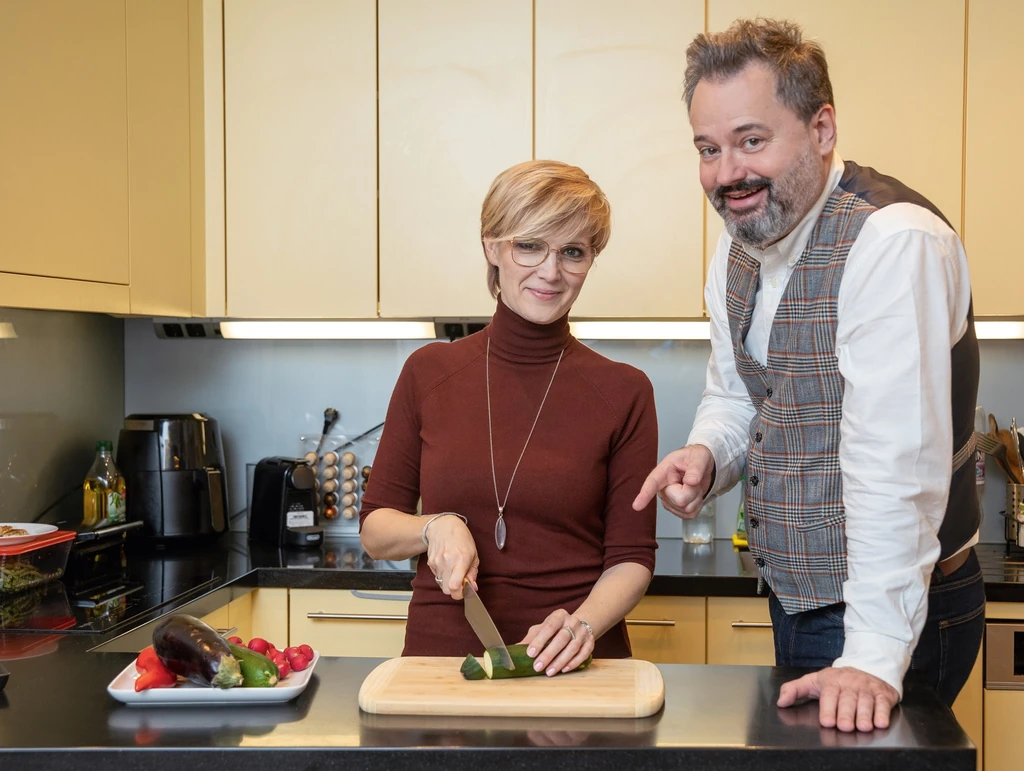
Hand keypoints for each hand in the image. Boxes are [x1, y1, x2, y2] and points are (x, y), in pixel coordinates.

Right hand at [425, 515, 477, 599]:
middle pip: (447, 590)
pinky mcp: (430, 563)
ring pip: (442, 584)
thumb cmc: (461, 538)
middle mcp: (447, 562)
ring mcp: (437, 562)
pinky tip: (447, 564)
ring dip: (449, 581)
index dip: (460, 593)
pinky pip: (437, 577)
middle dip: (455, 590)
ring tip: (454, 569)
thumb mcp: (474, 554)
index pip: (455, 586)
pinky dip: (443, 575)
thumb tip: (472, 587)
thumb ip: (473, 573)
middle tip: (460, 582)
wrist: (442, 526)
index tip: (465, 590)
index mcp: (461, 559)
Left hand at [518, 609, 593, 676]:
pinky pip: (583, 654)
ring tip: (549, 672)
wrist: (580, 624)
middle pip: (561, 639)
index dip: (539, 640)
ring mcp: (583, 632)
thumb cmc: (556, 628)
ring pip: (573, 648)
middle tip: (537, 667)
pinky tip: (564, 670)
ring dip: (560, 661)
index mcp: (559, 616)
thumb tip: (515, 649)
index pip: (549, 627)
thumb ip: (531, 637)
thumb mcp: (543, 628)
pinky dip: (574, 663)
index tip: (530, 653)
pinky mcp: (590, 643)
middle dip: (549, 654)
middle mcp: (573, 622)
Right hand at [632, 444, 713, 517]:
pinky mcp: (676, 509)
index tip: (636, 506)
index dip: (645, 494)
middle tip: (694, 480)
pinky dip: (698, 505)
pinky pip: (690, 514)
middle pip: (680, 500)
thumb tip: (691, 481)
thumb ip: (695, 468)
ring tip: (694, 485)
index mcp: (664, 471)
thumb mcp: (699, 457)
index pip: (652, 483)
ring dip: (696, 497)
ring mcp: (668, 500)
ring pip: (686, 508)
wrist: (701, 466)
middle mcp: (662, 488)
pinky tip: (694, 494)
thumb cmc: (695, 458)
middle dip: (693, 491)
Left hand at [777, 666, 899, 731]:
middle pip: (848, 700)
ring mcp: (867, 688)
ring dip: (865, 715)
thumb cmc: (837, 680)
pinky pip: (883, 703)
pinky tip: (880, 721)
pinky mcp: (883, 693)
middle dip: (846, 714)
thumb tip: (781, 702)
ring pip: (866, 702)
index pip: (829, 695)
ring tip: (862, 727)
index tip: (826, 721)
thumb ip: (794, 690)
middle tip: (845, 726)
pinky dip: (883, 712)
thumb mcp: (813, 681)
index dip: (828, 709)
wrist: (866, 665)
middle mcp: (850, 684)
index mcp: (831, 682)